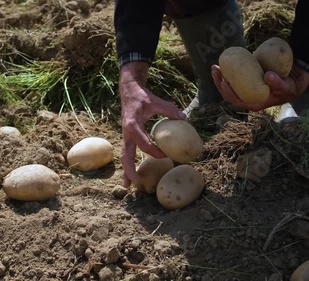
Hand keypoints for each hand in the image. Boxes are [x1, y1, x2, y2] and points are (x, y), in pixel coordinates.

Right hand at [119, 62, 185, 186]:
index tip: (166, 156)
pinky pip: (127, 153)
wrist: (129, 91)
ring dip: (126, 172)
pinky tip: (132, 176)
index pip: (144, 143)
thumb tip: (184, 119)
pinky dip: (128, 165)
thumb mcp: (156, 101)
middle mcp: (127, 133)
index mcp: (133, 125)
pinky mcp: (127, 137)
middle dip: (130, 170)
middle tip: (138, 183)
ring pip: (124, 157)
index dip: (155, 152)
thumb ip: (169, 110)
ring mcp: (125, 136)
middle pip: (126, 156)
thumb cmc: (142, 97)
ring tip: (128, 187)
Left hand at [211, 64, 308, 110]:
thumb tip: (267, 77)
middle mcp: (249, 97)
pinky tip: (225, 62)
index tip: (223, 82)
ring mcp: (248, 89)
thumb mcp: (288, 86)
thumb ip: (279, 83)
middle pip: (229, 94)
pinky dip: (230, 71)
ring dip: (221, 77)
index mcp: (255, 103)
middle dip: (219, 83)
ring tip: (215, 66)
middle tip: (215, 70)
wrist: (296, 78)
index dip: (228, 93)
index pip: (237, 101)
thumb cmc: (292, 86)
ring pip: (230, 85)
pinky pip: (236, 77)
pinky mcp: (248, 80)